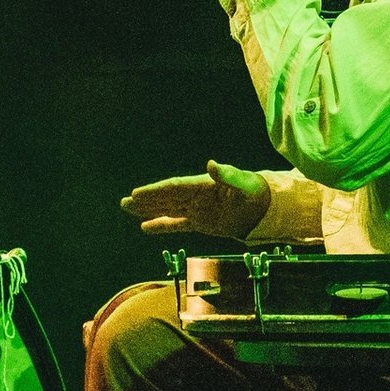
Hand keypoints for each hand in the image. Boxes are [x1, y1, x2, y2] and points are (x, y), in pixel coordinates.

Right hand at [120, 161, 271, 240]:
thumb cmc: (254, 190)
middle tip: (124, 202)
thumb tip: (211, 164)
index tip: (137, 193)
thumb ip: (226, 174)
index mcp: (201, 185)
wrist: (264, 207)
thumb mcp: (242, 181)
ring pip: (167, 210)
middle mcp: (194, 197)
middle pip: (165, 199)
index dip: (155, 191)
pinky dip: (161, 225)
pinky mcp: (201, 223)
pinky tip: (146, 227)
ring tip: (128, 209)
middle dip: (145, 200)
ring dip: (148, 210)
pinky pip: (177, 224)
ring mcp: (196, 210)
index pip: (173, 188)